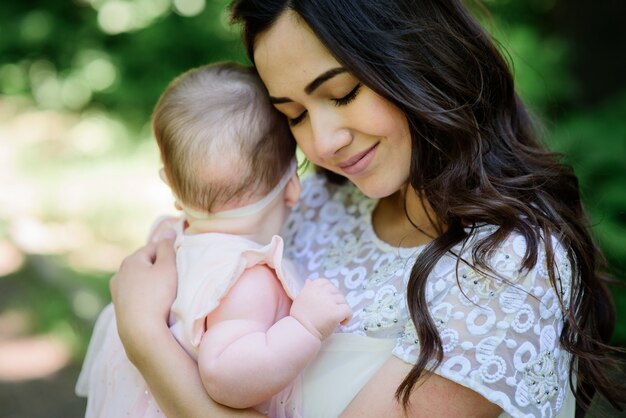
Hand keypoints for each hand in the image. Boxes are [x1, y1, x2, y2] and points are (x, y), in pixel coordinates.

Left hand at [109, 237, 176, 360]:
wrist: (141, 333)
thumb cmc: (158, 296)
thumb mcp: (168, 268)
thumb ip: (168, 247)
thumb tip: (167, 230)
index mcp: (130, 260)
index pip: (154, 247)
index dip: (169, 253)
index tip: (180, 265)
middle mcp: (119, 274)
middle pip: (146, 264)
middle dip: (160, 268)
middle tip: (175, 279)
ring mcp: (117, 293)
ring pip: (140, 281)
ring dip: (152, 283)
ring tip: (166, 294)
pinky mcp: (120, 309)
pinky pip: (136, 296)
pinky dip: (146, 297)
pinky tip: (155, 306)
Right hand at [289, 278, 351, 340]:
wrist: (300, 332)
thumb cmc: (299, 319)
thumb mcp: (300, 299)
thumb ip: (307, 289)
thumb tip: (309, 280)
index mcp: (312, 287)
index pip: (326, 282)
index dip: (329, 292)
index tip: (328, 302)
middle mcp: (322, 291)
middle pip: (336, 292)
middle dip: (336, 301)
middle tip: (332, 312)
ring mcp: (330, 301)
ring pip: (343, 301)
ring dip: (341, 309)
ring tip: (336, 319)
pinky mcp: (336, 312)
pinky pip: (348, 310)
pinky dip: (348, 317)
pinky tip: (342, 323)